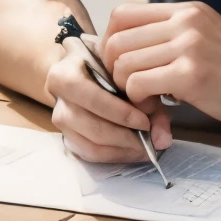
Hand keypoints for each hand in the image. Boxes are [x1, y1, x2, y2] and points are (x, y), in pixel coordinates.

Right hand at [47, 34, 173, 162]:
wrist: (80, 65)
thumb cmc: (107, 63)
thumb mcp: (126, 68)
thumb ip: (148, 96)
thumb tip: (163, 140)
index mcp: (66, 73)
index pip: (94, 99)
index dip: (122, 114)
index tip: (146, 122)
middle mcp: (57, 98)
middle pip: (93, 127)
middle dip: (125, 138)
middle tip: (150, 141)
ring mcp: (59, 118)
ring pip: (91, 145)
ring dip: (122, 151)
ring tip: (145, 148)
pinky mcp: (65, 136)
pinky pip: (89, 154)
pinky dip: (114, 156)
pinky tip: (133, 151)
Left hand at [101, 2, 220, 126]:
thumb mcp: (204, 34)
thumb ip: (170, 36)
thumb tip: (126, 52)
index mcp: (185, 10)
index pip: (123, 14)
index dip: (110, 42)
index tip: (119, 64)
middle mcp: (184, 22)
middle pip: (117, 39)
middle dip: (113, 70)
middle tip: (131, 90)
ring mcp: (188, 46)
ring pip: (123, 63)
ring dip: (126, 89)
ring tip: (147, 101)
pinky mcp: (191, 74)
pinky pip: (139, 85)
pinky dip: (138, 102)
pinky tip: (156, 109)